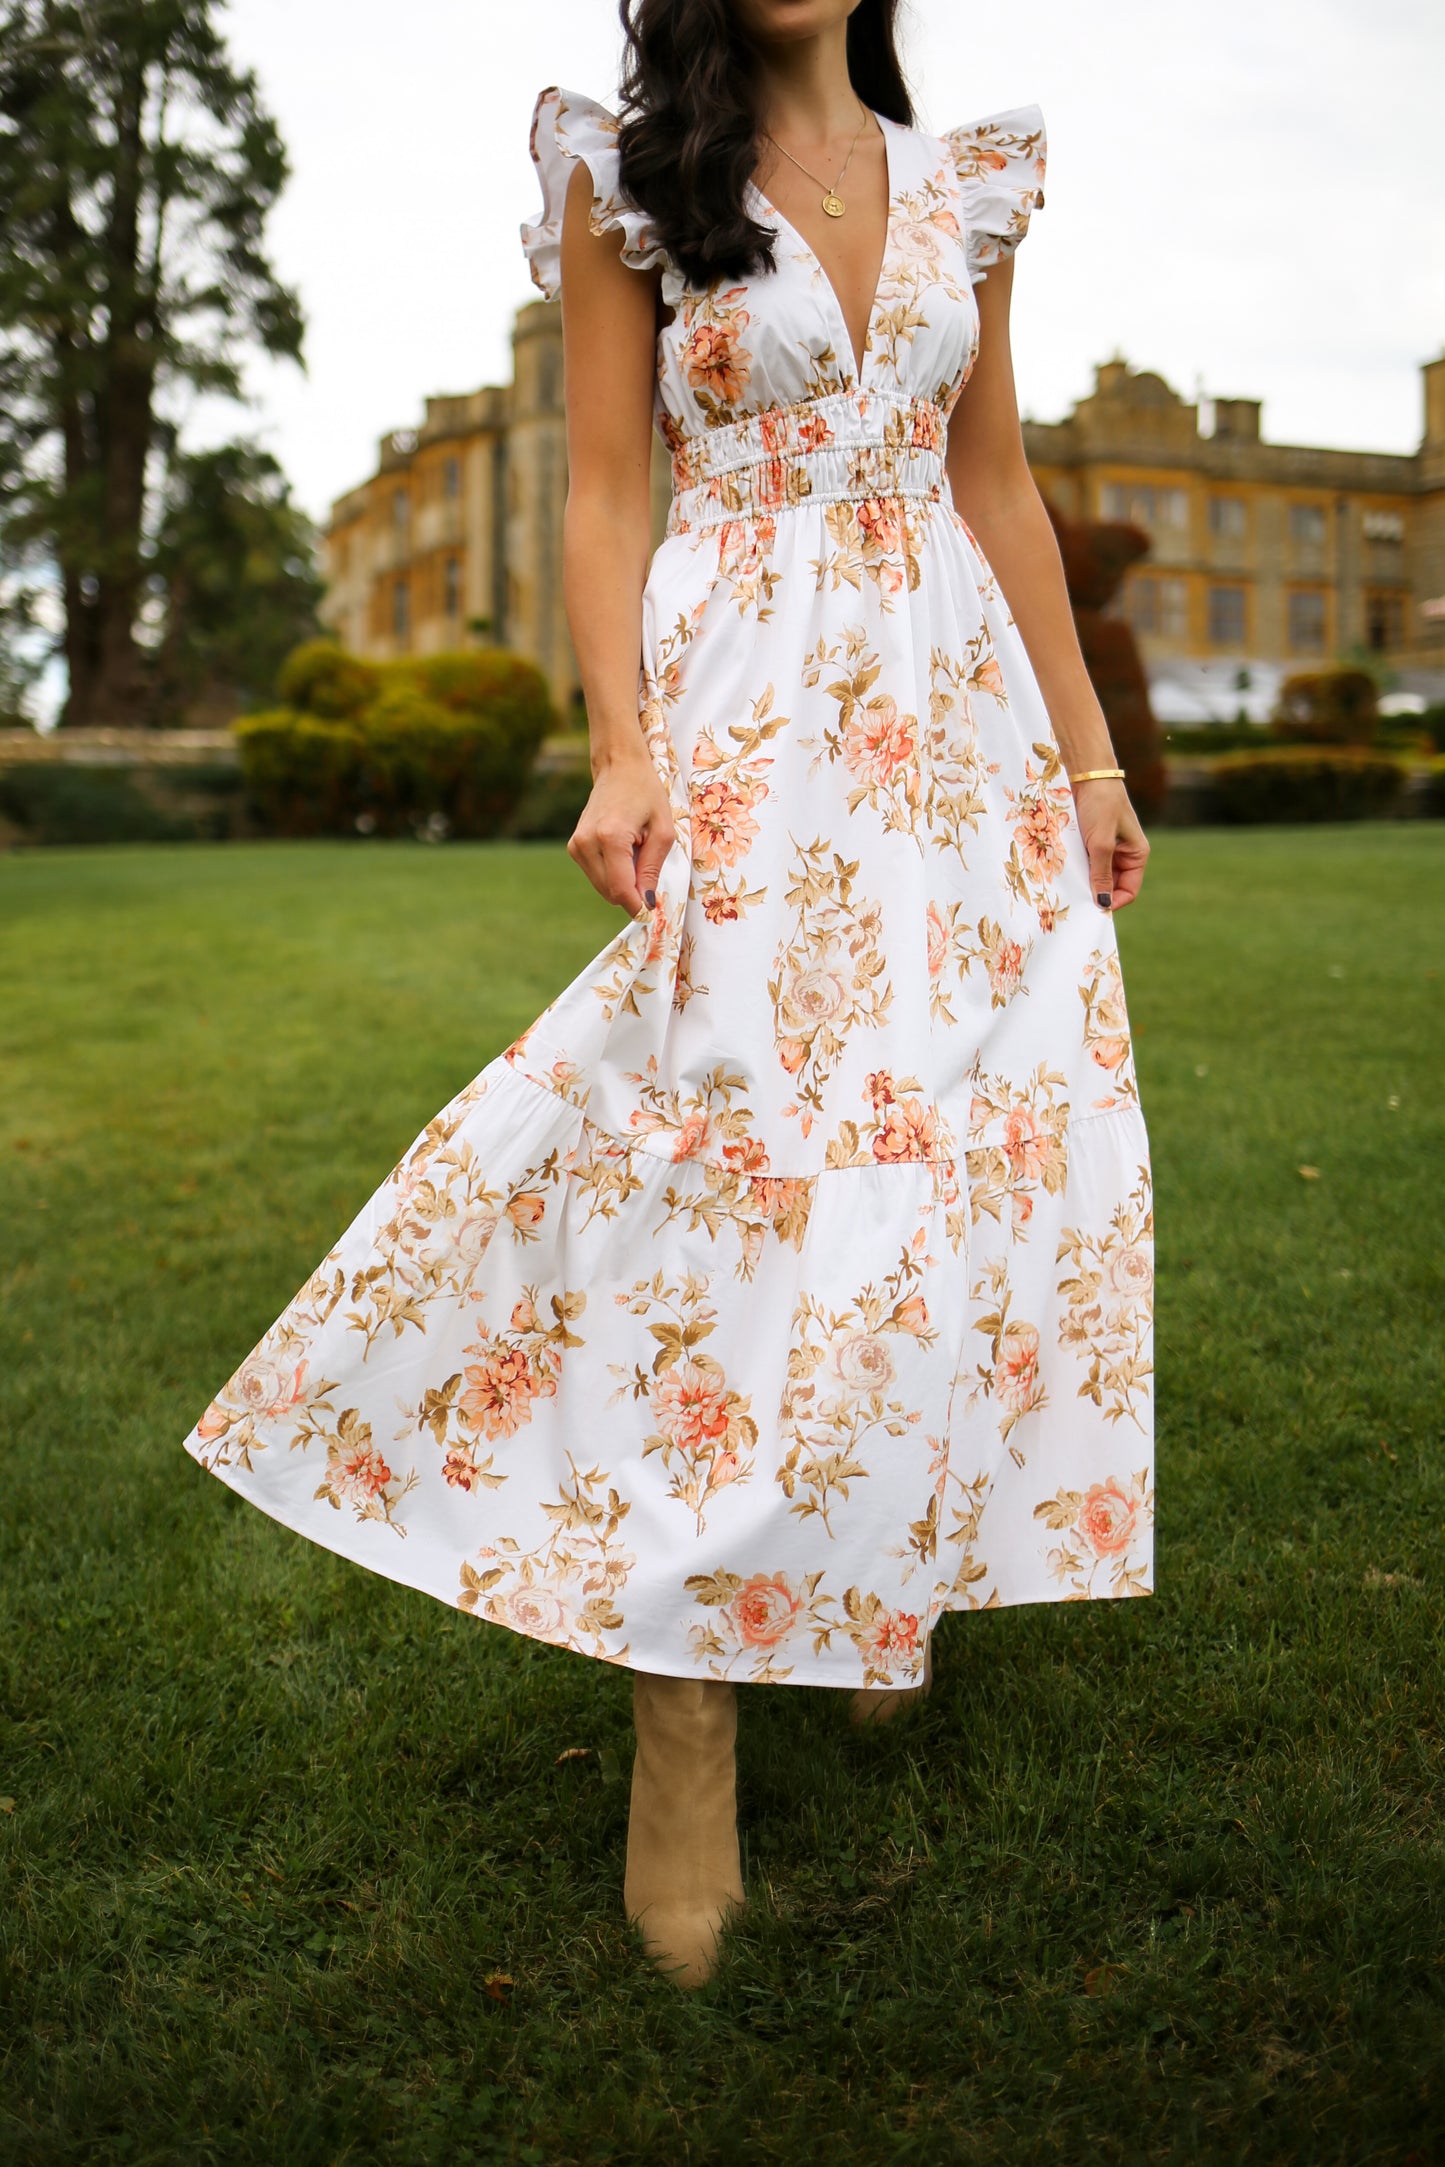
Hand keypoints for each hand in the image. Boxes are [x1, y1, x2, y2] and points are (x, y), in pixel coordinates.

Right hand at [567, 751, 675, 916]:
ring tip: (634, 851)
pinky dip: (613, 872)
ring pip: (603, 887)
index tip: (652, 912)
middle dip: (632, 892)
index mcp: (610, 837)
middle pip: (610, 892)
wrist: (619, 767)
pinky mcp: (574, 847)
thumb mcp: (663, 831)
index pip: (620, 889)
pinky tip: (622, 850)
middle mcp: (587, 843)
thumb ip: (652, 869)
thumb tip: (647, 904)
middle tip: (648, 867)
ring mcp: (576, 845)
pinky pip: (597, 875)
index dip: (637, 906)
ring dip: (623, 880)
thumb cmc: (646, 794)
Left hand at [1073, 778, 1149, 911]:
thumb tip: (1103, 904)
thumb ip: (1101, 875)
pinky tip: (1063, 871)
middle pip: (1111, 886)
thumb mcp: (1101, 843)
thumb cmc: (1101, 805)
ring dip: (1083, 881)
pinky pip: (1085, 863)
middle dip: (1095, 893)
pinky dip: (1076, 869)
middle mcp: (1123, 854)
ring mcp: (1106, 848)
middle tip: (1075, 900)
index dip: (1113, 902)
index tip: (1092, 909)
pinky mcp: (1090, 841)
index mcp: (1136, 854)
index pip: (1129, 891)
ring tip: (1068, 885)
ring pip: (1095, 876)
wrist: (1087, 774)